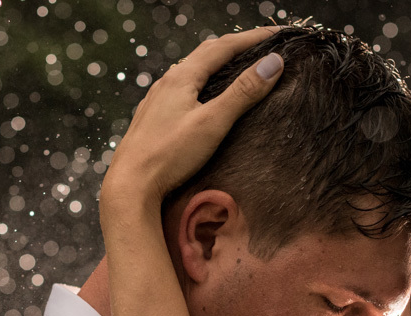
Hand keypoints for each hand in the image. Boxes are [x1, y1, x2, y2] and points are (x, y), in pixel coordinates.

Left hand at [100, 28, 284, 217]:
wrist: (129, 187)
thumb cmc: (169, 156)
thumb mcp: (212, 122)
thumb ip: (243, 92)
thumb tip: (272, 63)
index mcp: (181, 77)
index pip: (224, 46)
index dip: (254, 37)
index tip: (280, 34)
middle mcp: (166, 83)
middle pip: (206, 54)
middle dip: (237, 46)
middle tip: (263, 45)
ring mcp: (157, 101)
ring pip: (192, 72)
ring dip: (217, 64)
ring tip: (238, 67)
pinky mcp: (152, 119)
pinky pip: (181, 90)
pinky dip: (202, 84)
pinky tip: (204, 97)